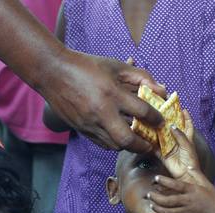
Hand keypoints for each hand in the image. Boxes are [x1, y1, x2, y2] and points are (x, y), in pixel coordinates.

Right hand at [41, 49, 165, 151]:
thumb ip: (141, 77)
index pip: (142, 112)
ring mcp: (89, 123)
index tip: (161, 120)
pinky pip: (102, 144)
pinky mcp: (81, 129)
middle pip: (127, 140)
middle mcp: (101, 112)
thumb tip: (161, 89)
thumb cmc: (88, 66)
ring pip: (115, 146)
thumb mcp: (117, 66)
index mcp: (111, 93)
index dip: (156, 118)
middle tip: (151, 144)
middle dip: (143, 145)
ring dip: (129, 146)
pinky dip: (115, 143)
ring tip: (137, 141)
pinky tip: (120, 137)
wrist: (53, 72)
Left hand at [148, 169, 214, 212]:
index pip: (176, 185)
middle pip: (168, 201)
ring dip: (158, 209)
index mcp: (192, 190)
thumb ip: (196, 174)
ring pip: (169, 212)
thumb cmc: (213, 196)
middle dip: (156, 198)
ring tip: (151, 204)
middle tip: (148, 194)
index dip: (165, 181)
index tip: (156, 178)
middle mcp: (188, 201)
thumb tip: (188, 165)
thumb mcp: (206, 182)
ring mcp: (187, 212)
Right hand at [155, 110, 200, 183]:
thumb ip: (180, 135)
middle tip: (161, 113)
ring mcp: (169, 148)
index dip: (186, 116)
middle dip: (167, 121)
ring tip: (150, 121)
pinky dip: (150, 143)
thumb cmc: (190, 161)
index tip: (182, 108)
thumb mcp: (187, 145)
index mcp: (187, 138)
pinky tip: (144, 137)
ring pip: (162, 136)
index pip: (188, 124)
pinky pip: (155, 147)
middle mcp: (178, 141)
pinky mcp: (163, 155)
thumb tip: (172, 125)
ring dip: (157, 130)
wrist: (186, 175)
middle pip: (172, 128)